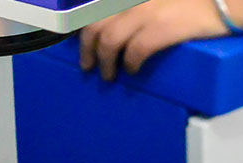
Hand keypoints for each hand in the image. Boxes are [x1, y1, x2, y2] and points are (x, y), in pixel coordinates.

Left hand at [80, 0, 231, 79]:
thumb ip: (141, 6)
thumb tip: (126, 23)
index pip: (95, 6)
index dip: (82, 25)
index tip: (80, 39)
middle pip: (94, 24)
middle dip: (86, 48)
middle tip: (88, 64)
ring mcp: (146, 11)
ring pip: (109, 40)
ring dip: (104, 62)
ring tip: (108, 75)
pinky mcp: (162, 27)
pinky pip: (135, 51)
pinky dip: (130, 64)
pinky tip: (132, 71)